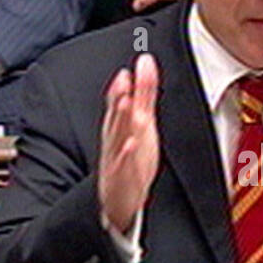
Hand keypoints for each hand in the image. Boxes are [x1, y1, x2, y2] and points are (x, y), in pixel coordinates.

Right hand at [98, 53, 159, 234]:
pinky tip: (130, 144)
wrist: (120, 199)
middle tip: (123, 79)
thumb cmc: (131, 157)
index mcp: (120, 126)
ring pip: (118, 137)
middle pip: (117, 117)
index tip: (125, 72)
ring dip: (120, 120)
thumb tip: (145, 64)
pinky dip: (125, 154)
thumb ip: (144, 93)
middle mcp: (116, 140)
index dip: (121, 88)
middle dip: (119, 97)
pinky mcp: (123, 177)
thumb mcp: (141, 122)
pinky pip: (123, 165)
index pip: (118, 104)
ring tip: (125, 102)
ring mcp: (118, 158)